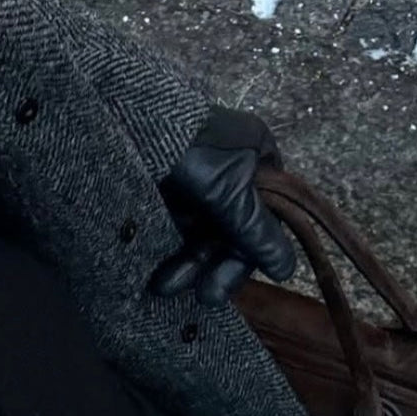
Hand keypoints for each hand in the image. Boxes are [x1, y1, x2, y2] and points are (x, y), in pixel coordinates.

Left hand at [147, 106, 295, 307]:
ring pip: (200, 231)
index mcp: (259, 157)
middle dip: (209, 265)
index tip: (218, 291)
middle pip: (230, 230)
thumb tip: (287, 268)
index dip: (242, 261)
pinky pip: (176, 223)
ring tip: (164, 287)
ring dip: (186, 263)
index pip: (262, 221)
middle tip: (196, 297)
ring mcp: (200, 175)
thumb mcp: (229, 192)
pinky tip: (158, 270)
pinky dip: (170, 246)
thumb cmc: (190, 150)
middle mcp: (233, 167)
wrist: (129, 119)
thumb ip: (256, 232)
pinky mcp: (168, 182)